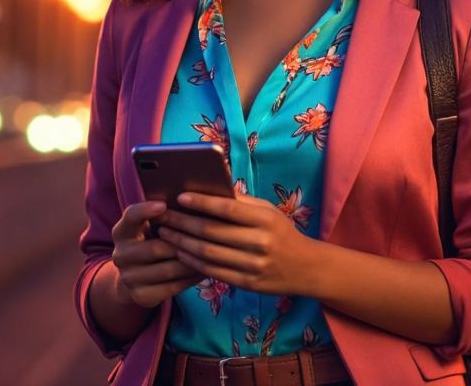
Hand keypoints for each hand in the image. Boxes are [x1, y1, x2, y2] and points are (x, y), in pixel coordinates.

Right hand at [110, 200, 203, 307]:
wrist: (135, 279)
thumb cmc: (151, 242)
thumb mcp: (150, 228)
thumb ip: (163, 215)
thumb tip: (194, 198)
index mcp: (122, 232)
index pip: (130, 217)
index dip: (145, 210)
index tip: (164, 204)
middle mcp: (121, 255)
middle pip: (156, 248)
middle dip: (183, 243)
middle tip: (209, 237)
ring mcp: (129, 278)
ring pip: (168, 269)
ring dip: (193, 262)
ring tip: (213, 254)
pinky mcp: (141, 296)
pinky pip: (173, 287)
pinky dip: (191, 278)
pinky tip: (205, 270)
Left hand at [154, 191, 319, 296]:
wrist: (306, 268)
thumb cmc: (282, 233)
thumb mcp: (268, 212)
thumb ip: (242, 202)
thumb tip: (210, 186)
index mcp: (265, 220)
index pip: (227, 208)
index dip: (201, 202)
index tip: (180, 196)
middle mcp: (260, 243)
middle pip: (212, 232)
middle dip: (183, 223)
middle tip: (163, 216)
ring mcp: (253, 266)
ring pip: (208, 253)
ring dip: (182, 243)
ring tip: (166, 234)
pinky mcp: (247, 284)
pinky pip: (213, 272)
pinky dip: (193, 262)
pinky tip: (181, 252)